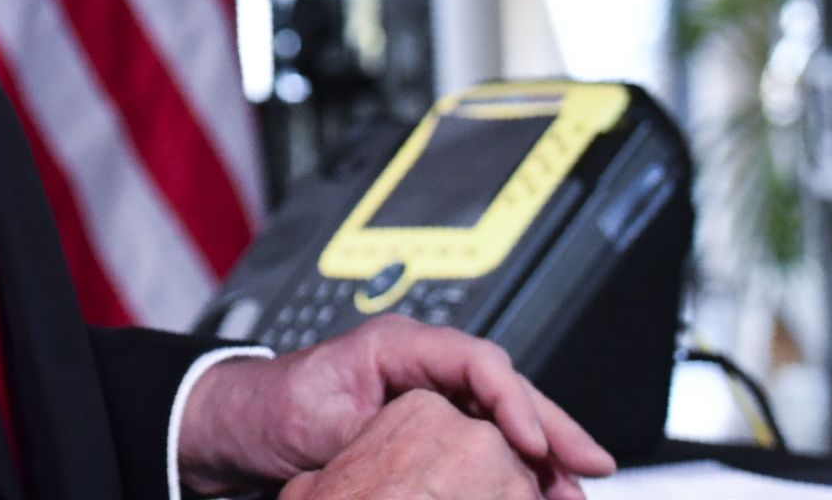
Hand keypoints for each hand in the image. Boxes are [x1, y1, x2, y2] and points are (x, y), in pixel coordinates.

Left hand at [175, 316, 613, 499]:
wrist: (240, 424)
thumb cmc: (270, 408)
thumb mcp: (318, 419)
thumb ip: (372, 433)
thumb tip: (423, 453)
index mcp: (397, 345)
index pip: (475, 359)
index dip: (511, 399)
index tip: (533, 441)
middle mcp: (421, 362)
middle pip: (504, 387)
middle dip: (553, 428)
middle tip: (591, 467)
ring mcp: (429, 393)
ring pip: (503, 417)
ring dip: (542, 453)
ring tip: (575, 491)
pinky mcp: (429, 425)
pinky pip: (484, 438)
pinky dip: (514, 464)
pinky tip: (539, 488)